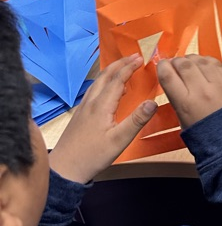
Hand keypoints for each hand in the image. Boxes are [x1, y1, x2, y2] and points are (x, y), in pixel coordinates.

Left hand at [49, 55, 156, 183]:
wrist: (65, 169)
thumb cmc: (92, 156)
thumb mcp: (119, 140)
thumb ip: (136, 120)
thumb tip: (152, 102)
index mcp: (101, 106)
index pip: (118, 79)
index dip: (130, 67)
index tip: (141, 58)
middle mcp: (91, 102)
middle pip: (105, 76)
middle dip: (120, 64)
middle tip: (134, 57)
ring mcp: (83, 108)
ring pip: (98, 82)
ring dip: (111, 71)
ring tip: (123, 68)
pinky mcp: (80, 114)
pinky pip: (94, 91)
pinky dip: (104, 83)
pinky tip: (109, 90)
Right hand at [157, 55, 221, 128]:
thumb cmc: (206, 134)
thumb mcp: (182, 119)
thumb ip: (176, 96)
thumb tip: (170, 76)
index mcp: (186, 103)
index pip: (168, 75)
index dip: (162, 67)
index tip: (161, 65)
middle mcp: (202, 91)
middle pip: (183, 64)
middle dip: (176, 62)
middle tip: (174, 64)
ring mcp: (218, 85)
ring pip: (200, 60)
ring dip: (191, 59)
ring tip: (189, 64)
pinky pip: (216, 63)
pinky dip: (207, 61)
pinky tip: (203, 65)